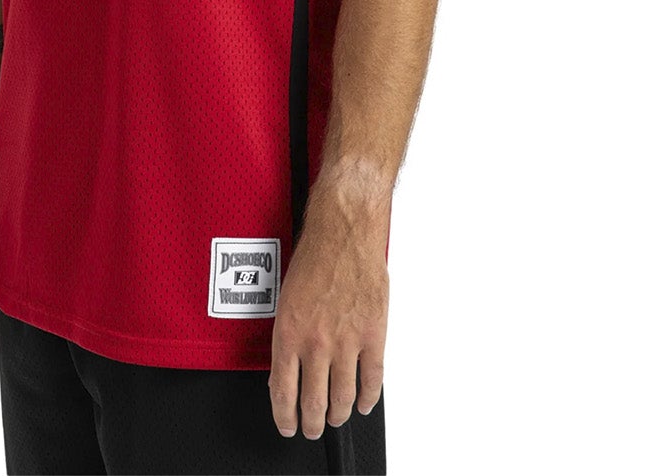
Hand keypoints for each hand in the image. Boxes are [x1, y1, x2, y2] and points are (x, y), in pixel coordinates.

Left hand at [268, 208, 387, 438]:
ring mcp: (347, 341)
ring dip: (337, 414)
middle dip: (311, 423)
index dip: (284, 415)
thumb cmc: (314, 254)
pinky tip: (362, 402)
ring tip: (335, 417)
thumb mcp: (286, 297)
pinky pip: (372, 379)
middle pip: (313, 402)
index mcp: (289, 332)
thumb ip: (288, 334)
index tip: (287, 424)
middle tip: (312, 427)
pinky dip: (367, 397)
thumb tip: (287, 365)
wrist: (344, 230)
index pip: (283, 390)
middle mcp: (316, 342)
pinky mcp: (374, 335)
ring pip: (342, 397)